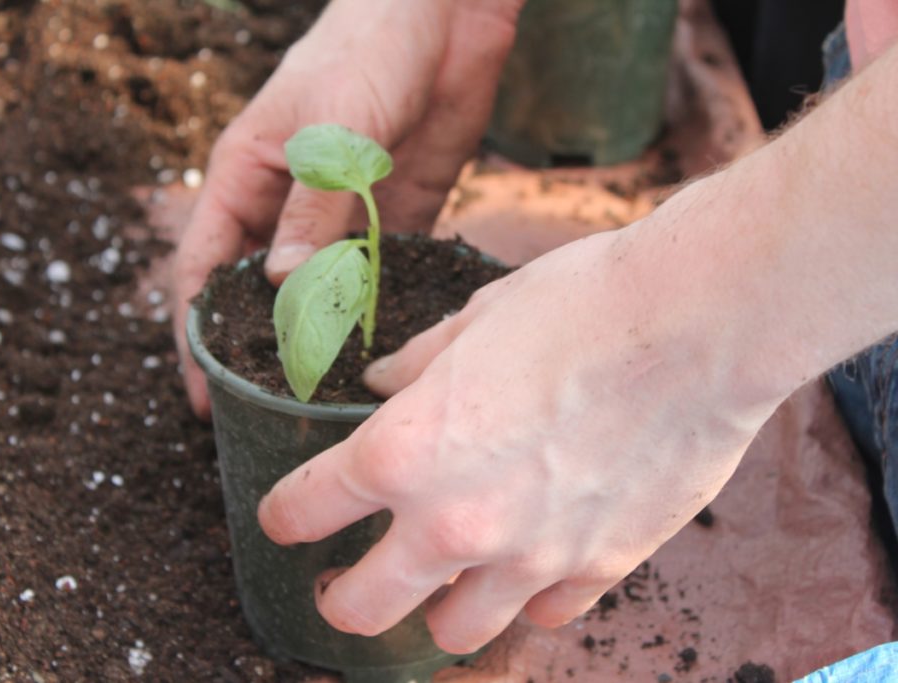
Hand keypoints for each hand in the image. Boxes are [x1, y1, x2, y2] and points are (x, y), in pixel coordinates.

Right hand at [173, 0, 524, 416]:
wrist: (442, 18)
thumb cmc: (365, 53)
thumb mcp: (328, 132)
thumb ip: (310, 210)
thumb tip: (283, 289)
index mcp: (244, 180)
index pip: (202, 269)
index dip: (195, 334)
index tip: (200, 394)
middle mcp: (284, 207)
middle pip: (257, 293)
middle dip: (257, 349)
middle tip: (265, 415)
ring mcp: (338, 218)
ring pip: (317, 294)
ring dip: (319, 341)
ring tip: (322, 401)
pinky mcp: (392, 219)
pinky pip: (376, 278)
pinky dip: (374, 314)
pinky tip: (380, 358)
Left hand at [257, 223, 780, 653]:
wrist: (700, 324)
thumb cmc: (580, 304)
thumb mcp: (474, 319)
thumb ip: (416, 364)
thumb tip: (382, 381)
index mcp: (402, 452)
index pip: (304, 510)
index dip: (283, 515)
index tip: (286, 516)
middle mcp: (453, 522)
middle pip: (361, 609)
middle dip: (338, 599)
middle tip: (342, 581)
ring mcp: (528, 558)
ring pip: (453, 634)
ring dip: (433, 612)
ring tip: (438, 581)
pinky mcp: (599, 569)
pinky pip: (545, 618)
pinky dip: (525, 600)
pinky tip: (528, 565)